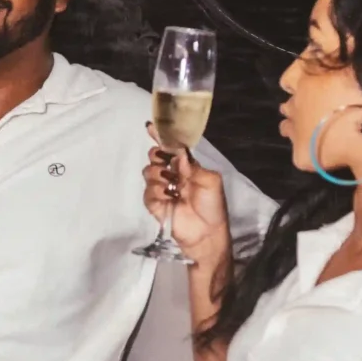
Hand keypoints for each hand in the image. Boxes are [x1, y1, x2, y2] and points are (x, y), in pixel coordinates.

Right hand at [143, 142, 231, 268]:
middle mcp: (172, 175)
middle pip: (154, 156)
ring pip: (148, 171)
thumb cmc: (213, 206)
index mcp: (186, 168)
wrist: (207, 233)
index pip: (171, 148)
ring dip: (159, 175)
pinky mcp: (154, 204)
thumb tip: (178, 155)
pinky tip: (170, 198)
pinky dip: (158, 192)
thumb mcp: (212, 181)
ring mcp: (161, 189)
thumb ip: (194, 166)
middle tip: (168, 166)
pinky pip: (148, 191)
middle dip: (158, 156)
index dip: (161, 137)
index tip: (151, 127)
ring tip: (173, 187)